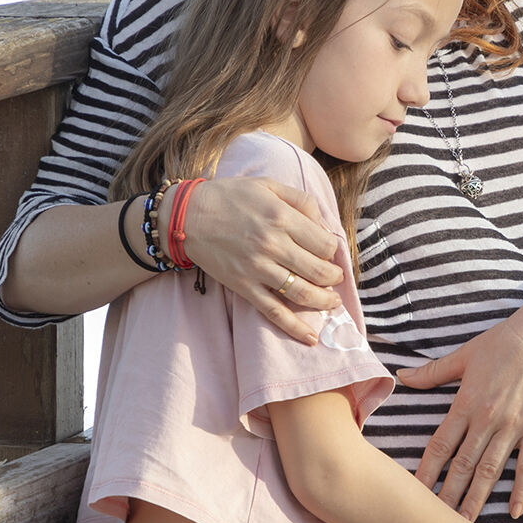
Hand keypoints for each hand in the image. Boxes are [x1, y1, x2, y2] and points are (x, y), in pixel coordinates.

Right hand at [178, 176, 343, 341]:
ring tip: (332, 301)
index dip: (332, 251)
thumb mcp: (267, 185)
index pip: (325, 244)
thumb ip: (300, 200)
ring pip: (303, 293)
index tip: (328, 252)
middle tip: (335, 277)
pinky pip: (274, 312)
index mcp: (282, 218)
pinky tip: (310, 337)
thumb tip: (323, 222)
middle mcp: (273, 245)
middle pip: (319, 271)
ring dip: (324, 301)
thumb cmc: (229, 197)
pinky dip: (294, 327)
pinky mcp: (243, 286)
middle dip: (334, 277)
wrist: (186, 216)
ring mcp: (258, 268)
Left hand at [402, 294, 522, 520]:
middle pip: (463, 465)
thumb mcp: (465, 354)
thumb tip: (402, 375)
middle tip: (436, 522)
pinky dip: (522, 489)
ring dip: (478, 500)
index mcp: (466, 402)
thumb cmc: (504, 340)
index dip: (426, 471)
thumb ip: (433, 372)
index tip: (413, 493)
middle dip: (448, 496)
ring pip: (492, 470)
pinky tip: (515, 511)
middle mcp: (487, 419)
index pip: (440, 444)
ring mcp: (514, 426)